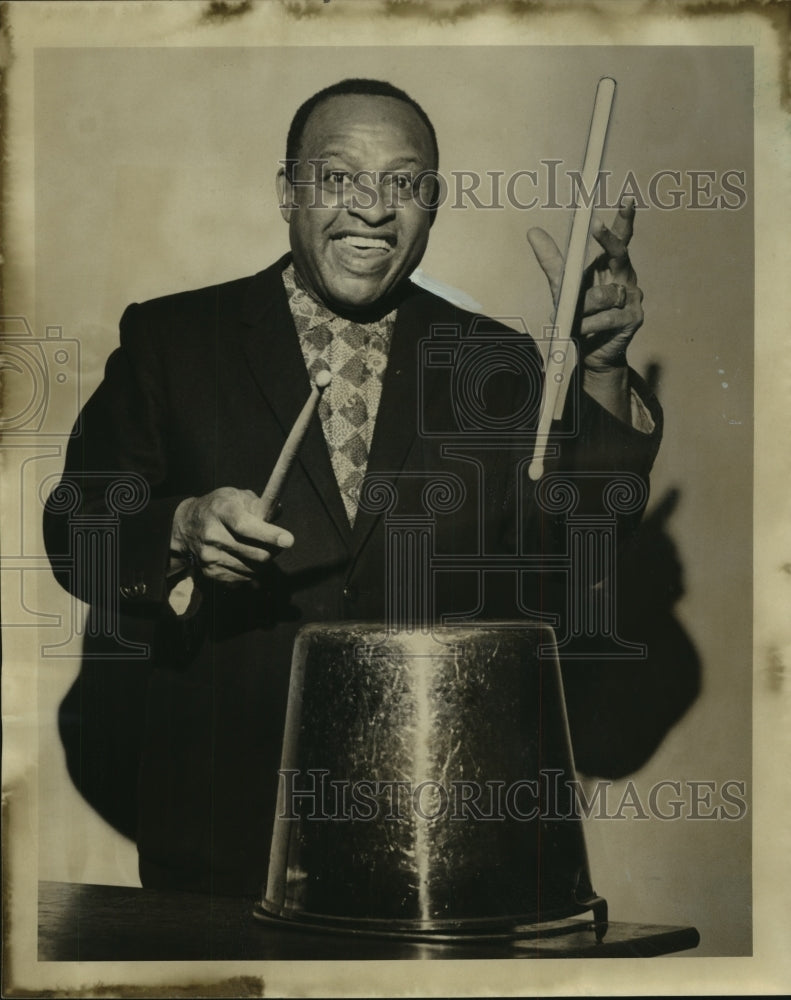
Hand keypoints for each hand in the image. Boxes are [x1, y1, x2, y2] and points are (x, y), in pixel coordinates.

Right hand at [170, 487, 293, 586]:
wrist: (186, 525)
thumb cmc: (219, 507)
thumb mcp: (237, 496)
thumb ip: (260, 505)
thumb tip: (277, 512)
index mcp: (221, 511)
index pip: (246, 526)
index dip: (269, 534)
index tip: (288, 540)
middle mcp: (213, 534)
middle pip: (255, 553)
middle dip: (274, 550)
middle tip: (279, 543)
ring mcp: (210, 556)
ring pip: (253, 569)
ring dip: (264, 562)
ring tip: (262, 549)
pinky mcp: (211, 572)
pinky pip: (243, 578)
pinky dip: (252, 571)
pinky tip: (248, 558)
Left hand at [526, 200, 643, 373]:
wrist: (590, 353)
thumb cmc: (579, 315)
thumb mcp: (562, 286)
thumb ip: (551, 260)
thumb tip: (533, 231)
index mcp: (612, 266)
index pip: (622, 239)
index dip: (625, 220)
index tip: (627, 200)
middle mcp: (627, 278)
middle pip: (620, 253)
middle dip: (607, 239)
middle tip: (594, 225)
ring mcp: (633, 298)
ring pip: (605, 294)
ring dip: (583, 307)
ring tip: (574, 319)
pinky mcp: (633, 320)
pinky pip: (605, 317)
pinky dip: (587, 325)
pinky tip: (581, 331)